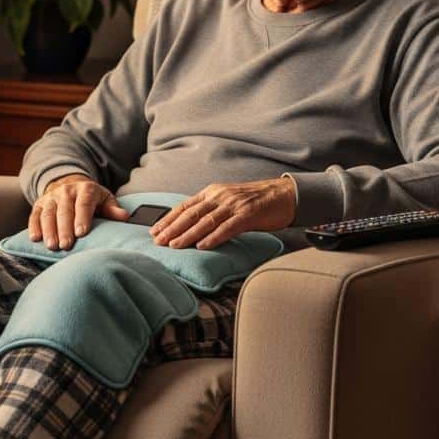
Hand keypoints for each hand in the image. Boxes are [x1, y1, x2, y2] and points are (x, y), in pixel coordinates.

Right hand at [29, 174, 129, 249]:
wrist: (71, 185)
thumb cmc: (92, 199)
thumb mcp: (105, 200)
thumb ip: (113, 209)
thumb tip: (124, 216)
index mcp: (86, 189)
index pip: (83, 203)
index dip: (82, 218)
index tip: (81, 233)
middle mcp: (66, 191)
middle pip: (64, 210)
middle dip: (64, 228)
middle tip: (66, 245)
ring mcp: (51, 197)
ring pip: (48, 213)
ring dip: (49, 230)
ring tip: (52, 246)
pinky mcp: (39, 204)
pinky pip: (35, 215)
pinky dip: (34, 226)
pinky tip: (35, 238)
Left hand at [150, 178, 296, 249]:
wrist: (284, 195)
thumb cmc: (255, 202)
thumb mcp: (228, 201)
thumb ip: (210, 210)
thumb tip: (189, 226)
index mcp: (213, 192)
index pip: (185, 206)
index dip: (168, 219)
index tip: (154, 231)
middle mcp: (220, 196)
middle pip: (191, 214)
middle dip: (172, 229)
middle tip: (157, 242)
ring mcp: (234, 205)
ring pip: (206, 221)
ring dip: (188, 235)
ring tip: (174, 245)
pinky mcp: (248, 214)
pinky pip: (228, 227)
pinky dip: (213, 237)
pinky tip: (202, 246)